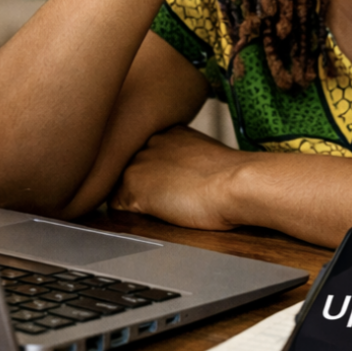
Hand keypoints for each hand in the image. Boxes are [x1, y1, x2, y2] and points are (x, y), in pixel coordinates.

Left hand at [110, 125, 248, 230]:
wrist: (236, 183)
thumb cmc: (232, 178)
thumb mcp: (207, 158)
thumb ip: (187, 161)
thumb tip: (185, 180)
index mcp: (170, 133)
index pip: (146, 154)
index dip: (152, 174)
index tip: (165, 186)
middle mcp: (150, 141)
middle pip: (129, 167)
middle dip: (138, 184)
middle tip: (162, 200)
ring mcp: (139, 161)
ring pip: (119, 185)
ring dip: (132, 199)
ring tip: (157, 210)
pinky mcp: (134, 185)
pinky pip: (115, 205)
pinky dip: (128, 214)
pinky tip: (150, 217)